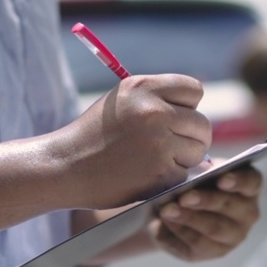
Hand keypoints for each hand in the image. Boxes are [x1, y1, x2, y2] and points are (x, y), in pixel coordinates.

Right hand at [54, 74, 210, 208]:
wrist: (64, 166)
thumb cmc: (94, 133)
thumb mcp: (122, 101)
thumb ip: (157, 98)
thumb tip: (196, 109)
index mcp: (144, 88)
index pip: (194, 91)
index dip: (188, 106)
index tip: (175, 117)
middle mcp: (154, 111)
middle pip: (202, 124)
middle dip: (191, 136)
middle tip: (171, 145)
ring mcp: (158, 143)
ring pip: (198, 151)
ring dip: (183, 159)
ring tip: (153, 159)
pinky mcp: (160, 173)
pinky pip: (184, 174)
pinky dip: (169, 178)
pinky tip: (144, 175)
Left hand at [151, 165, 261, 262]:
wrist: (173, 210)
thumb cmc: (191, 183)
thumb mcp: (195, 172)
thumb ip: (197, 172)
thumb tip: (189, 177)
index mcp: (249, 186)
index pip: (251, 182)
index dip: (238, 181)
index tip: (221, 179)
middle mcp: (248, 213)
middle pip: (230, 206)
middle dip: (206, 201)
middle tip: (184, 197)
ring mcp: (235, 235)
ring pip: (214, 228)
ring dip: (189, 218)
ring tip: (167, 210)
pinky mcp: (216, 251)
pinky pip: (198, 243)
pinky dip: (180, 230)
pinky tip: (165, 222)